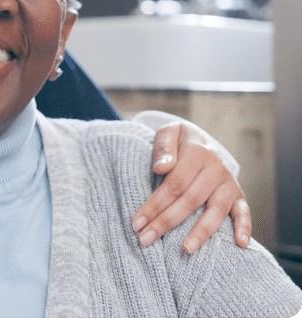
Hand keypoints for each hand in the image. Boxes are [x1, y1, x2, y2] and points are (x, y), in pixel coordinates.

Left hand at [132, 121, 250, 253]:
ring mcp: (229, 183)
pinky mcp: (238, 194)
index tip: (137, 223)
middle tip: (146, 239)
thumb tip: (161, 168)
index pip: (174, 184)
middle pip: (190, 200)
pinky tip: (240, 244)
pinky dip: (245, 227)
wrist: (200, 139)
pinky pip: (243, 212)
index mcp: (198, 152)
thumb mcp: (168, 133)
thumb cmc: (178, 140)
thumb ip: (163, 147)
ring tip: (186, 249)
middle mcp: (216, 168)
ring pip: (215, 211)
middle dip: (166, 222)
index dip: (155, 204)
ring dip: (200, 232)